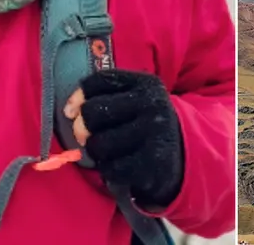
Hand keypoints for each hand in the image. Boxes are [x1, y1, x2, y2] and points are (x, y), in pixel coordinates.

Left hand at [64, 70, 183, 208]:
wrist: (184, 156)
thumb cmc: (145, 125)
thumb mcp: (134, 100)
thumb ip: (102, 96)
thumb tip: (69, 111)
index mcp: (146, 83)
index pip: (98, 81)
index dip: (77, 97)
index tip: (71, 112)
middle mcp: (153, 104)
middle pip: (92, 113)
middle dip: (83, 128)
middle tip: (91, 136)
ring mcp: (155, 134)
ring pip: (98, 144)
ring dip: (97, 152)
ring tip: (112, 151)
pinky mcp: (153, 163)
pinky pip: (110, 169)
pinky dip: (110, 171)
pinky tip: (123, 166)